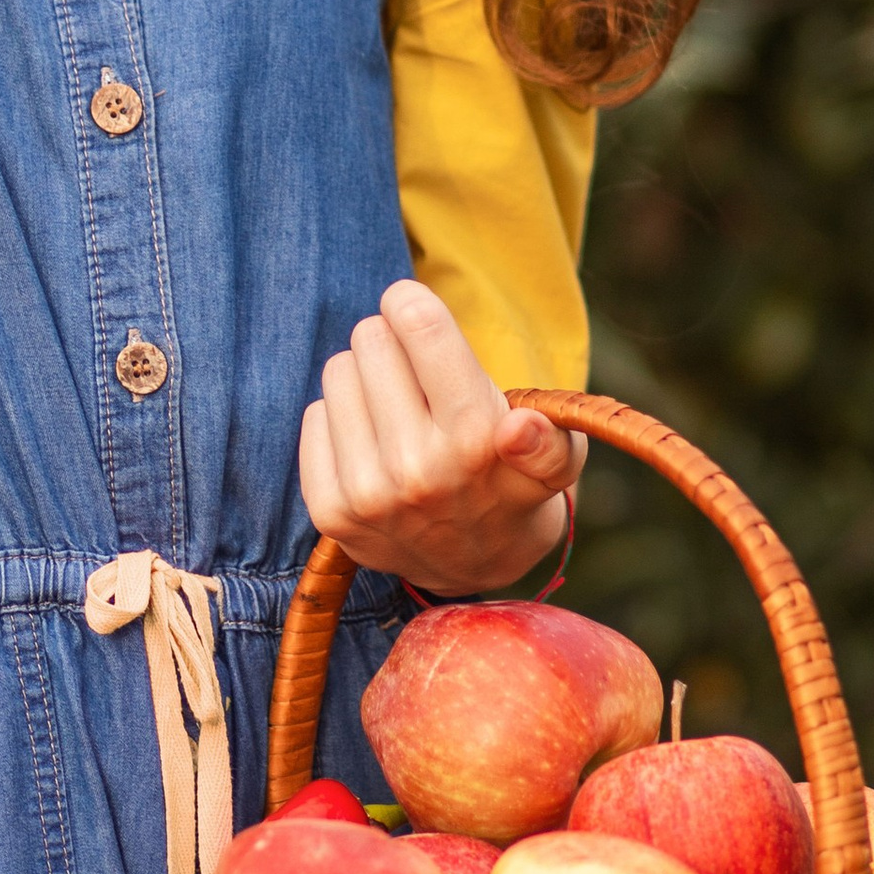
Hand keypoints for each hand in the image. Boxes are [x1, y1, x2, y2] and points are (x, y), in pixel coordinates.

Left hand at [299, 279, 586, 597]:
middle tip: (415, 373)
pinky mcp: (330, 512)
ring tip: (396, 408)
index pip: (420, 328)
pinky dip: (340, 418)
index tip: (411, 305)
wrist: (474, 571)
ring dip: (364, 379)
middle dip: (392, 343)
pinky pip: (315, 415)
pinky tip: (372, 442)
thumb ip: (551, 441)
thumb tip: (519, 429)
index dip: (410, 302)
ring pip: (338, 372)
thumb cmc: (516, 490)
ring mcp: (368, 494)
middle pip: (369, 340)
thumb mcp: (558, 462)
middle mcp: (416, 469)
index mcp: (476, 439)